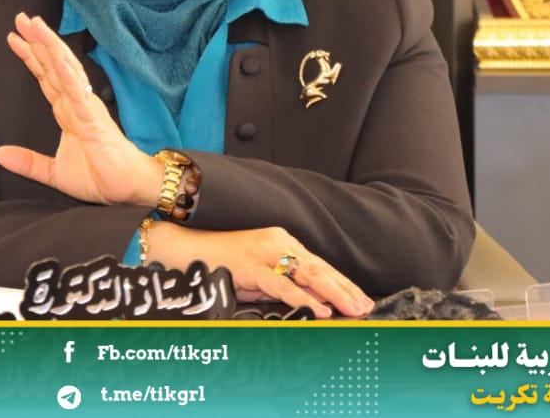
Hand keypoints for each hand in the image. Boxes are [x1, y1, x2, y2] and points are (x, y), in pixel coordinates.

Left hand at [0, 13, 162, 205]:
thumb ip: (28, 162)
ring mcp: (86, 108)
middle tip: (21, 18)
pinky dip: (69, 75)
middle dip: (37, 41)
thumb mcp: (54, 172)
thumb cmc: (100, 177)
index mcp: (67, 112)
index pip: (46, 77)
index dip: (31, 57)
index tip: (14, 37)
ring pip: (66, 70)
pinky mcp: (95, 120)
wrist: (127, 190)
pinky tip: (58, 58)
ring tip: (36, 26)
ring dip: (51, 47)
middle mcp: (76, 103)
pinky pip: (80, 93)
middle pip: (54, 65)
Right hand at [146, 222, 374, 318]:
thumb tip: (306, 302)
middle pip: (319, 267)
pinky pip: (282, 284)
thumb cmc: (218, 262)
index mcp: (280, 241)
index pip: (318, 263)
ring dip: (333, 293)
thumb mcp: (255, 274)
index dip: (341, 281)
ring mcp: (264, 252)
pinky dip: (303, 298)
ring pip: (307, 274)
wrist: (184, 249)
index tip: (360, 298)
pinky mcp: (251, 265)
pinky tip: (320, 308)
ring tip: (352, 308)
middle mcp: (277, 242)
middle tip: (365, 306)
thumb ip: (278, 284)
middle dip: (345, 288)